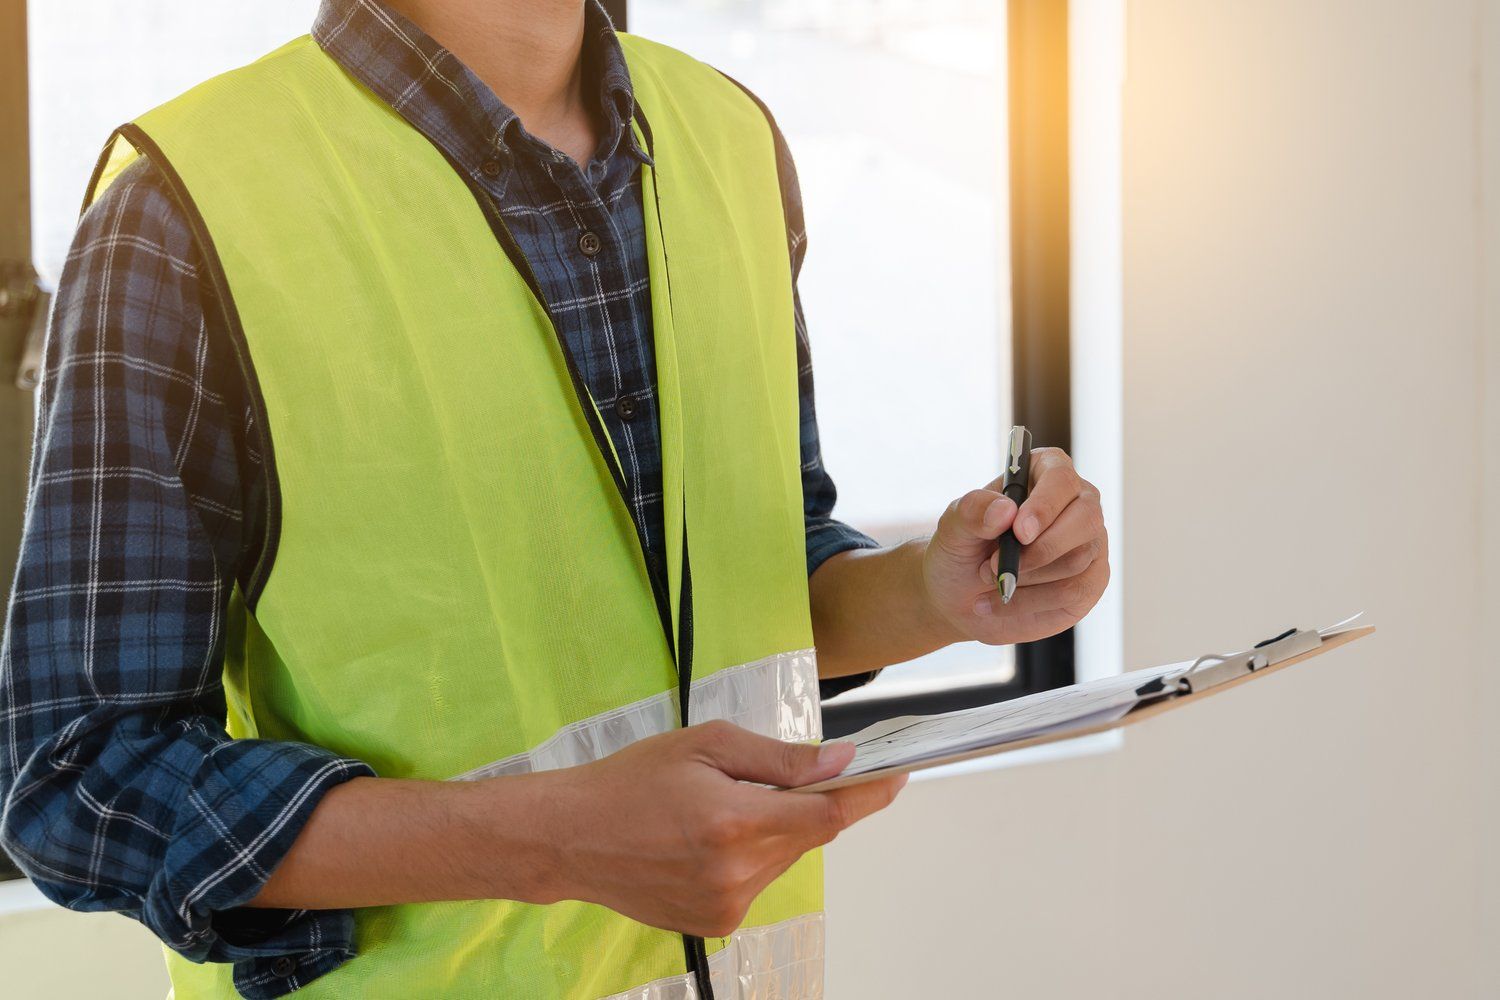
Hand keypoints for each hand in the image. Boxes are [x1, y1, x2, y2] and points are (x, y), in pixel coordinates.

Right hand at [533, 720, 904, 936]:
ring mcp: (727, 905)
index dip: (868, 796)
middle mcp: (737, 873)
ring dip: (773, 831)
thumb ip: (779, 758)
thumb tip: (839, 761)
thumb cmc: (632, 779)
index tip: (897, 777)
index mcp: (735, 822)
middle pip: (808, 836)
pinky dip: (750, 856)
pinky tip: (707, 839)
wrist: (572, 837)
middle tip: (771, 777)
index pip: (828, 815)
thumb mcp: (707, 745)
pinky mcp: (716, 922)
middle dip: (805, 804)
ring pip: (783, 859)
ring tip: (719, 808)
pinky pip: (758, 881)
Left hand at [922, 447, 1108, 645]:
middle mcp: (1077, 502)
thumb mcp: (953, 527)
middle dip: (1042, 548)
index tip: (1019, 532)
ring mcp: (1089, 541)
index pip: (1061, 478)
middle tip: (995, 565)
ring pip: (1078, 558)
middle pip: (1086, 518)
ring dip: (1027, 576)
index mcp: (1046, 472)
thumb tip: (1006, 510)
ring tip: (990, 578)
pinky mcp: (1091, 579)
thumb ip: (972, 511)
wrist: (963, 596)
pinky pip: (1074, 591)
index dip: (1044, 505)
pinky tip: (1004, 599)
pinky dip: (1032, 601)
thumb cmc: (963, 549)